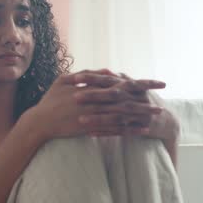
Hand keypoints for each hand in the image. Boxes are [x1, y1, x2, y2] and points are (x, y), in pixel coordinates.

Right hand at [25, 70, 164, 141]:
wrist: (40, 122)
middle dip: (146, 101)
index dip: (142, 83)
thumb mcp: (64, 81)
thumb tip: (110, 71)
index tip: (158, 83)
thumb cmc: (51, 100)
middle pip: (127, 100)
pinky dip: (128, 129)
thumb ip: (87, 75)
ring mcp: (94, 115)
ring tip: (156, 116)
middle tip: (163, 102)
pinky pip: (114, 130)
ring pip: (123, 115)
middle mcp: (95, 100)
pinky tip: (141, 131)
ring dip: (141, 115)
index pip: (123, 83)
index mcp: (92, 87)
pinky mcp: (91, 128)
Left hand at [73, 71, 174, 137]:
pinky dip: (105, 132)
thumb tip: (106, 71)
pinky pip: (119, 131)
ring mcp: (137, 113)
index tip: (75, 77)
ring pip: (115, 115)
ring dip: (98, 118)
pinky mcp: (138, 128)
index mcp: (130, 86)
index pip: (108, 79)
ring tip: (80, 120)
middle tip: (75, 97)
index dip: (92, 78)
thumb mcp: (135, 88)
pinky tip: (91, 134)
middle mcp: (134, 97)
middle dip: (94, 96)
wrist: (165, 120)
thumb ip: (121, 80)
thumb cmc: (144, 101)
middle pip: (112, 95)